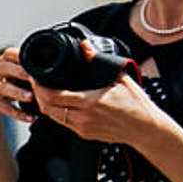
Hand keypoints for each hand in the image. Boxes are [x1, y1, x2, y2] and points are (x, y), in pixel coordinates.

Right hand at [0, 47, 39, 126]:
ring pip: (3, 88)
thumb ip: (25, 68)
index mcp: (1, 62)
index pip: (10, 54)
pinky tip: (30, 117)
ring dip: (18, 93)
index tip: (38, 60)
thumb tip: (55, 66)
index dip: (21, 55)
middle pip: (4, 68)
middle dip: (19, 72)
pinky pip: (4, 108)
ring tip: (31, 98)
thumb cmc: (2, 84)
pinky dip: (18, 114)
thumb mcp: (10, 73)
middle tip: (34, 77)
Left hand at [35, 66, 169, 147]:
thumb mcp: (121, 79)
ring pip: (52, 117)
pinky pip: (63, 123)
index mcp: (89, 102)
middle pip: (46, 108)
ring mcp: (82, 128)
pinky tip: (59, 103)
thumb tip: (85, 47)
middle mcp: (82, 117)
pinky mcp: (84, 134)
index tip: (36, 77)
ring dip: (46, 104)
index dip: (39, 86)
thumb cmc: (137, 105)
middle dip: (37, 95)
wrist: (146, 129)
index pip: (52, 96)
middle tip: (36, 83)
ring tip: (45, 92)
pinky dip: (57, 112)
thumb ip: (100, 62)